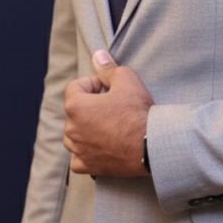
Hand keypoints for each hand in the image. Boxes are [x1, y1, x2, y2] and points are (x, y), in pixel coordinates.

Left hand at [63, 50, 153, 176]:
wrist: (152, 145)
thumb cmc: (137, 111)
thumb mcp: (126, 79)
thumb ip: (107, 68)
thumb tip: (98, 56)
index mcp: (75, 106)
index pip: (75, 87)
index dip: (94, 84)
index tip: (110, 88)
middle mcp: (71, 129)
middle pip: (75, 111)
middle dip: (90, 106)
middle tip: (113, 107)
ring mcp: (78, 150)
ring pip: (74, 135)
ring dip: (86, 129)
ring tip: (109, 126)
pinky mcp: (87, 166)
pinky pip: (78, 157)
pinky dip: (87, 152)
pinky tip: (102, 146)